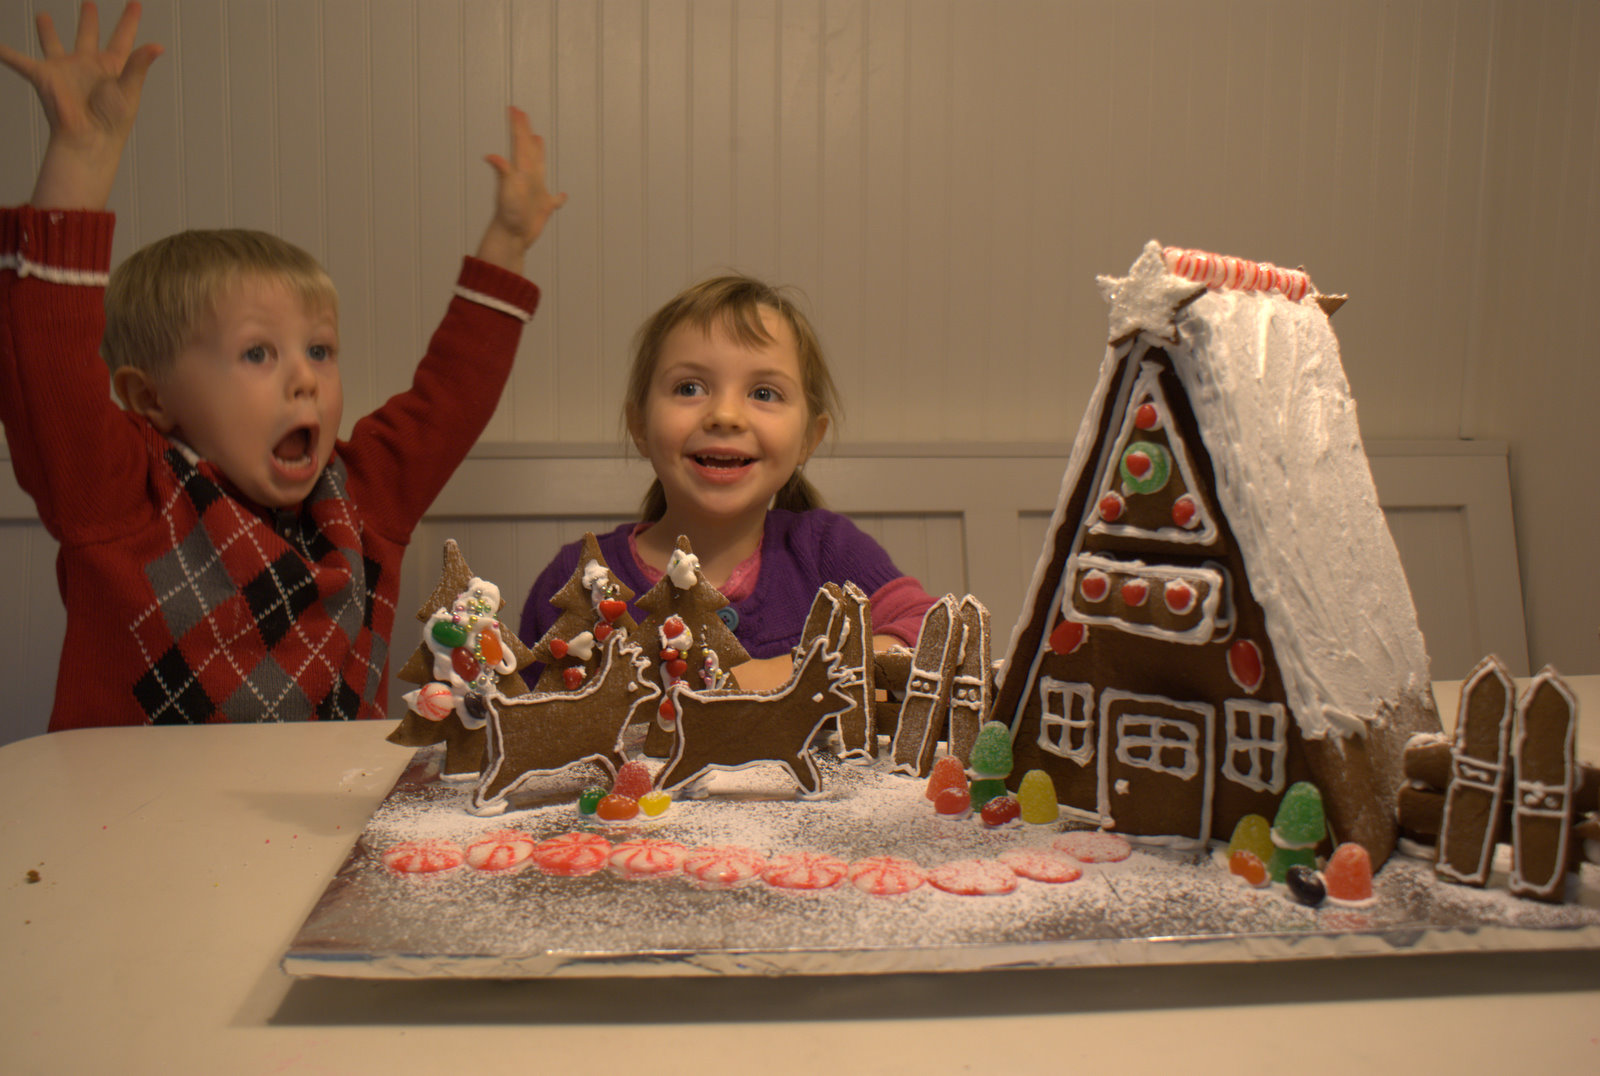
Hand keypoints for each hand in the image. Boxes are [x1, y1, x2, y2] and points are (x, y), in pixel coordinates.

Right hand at [0, 2, 162, 208]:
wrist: (87, 139)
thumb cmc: (112, 120)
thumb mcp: (128, 89)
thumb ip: (138, 65)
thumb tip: (158, 46)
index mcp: (112, 67)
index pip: (123, 38)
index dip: (129, 20)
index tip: (136, 3)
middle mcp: (88, 65)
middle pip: (88, 35)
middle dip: (89, 19)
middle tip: (89, 3)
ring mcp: (65, 70)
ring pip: (53, 43)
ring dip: (47, 31)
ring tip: (43, 16)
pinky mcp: (44, 77)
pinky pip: (19, 61)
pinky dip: (6, 53)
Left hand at [473, 106, 566, 272]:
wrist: (511, 237)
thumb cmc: (508, 215)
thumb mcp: (507, 191)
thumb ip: (503, 172)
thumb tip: (490, 156)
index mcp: (521, 171)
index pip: (519, 144)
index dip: (518, 127)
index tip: (514, 109)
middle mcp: (528, 178)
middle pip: (527, 150)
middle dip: (525, 132)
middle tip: (522, 114)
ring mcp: (536, 192)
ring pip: (540, 167)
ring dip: (539, 153)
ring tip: (538, 140)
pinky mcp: (543, 208)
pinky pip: (554, 200)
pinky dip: (559, 198)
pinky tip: (562, 196)